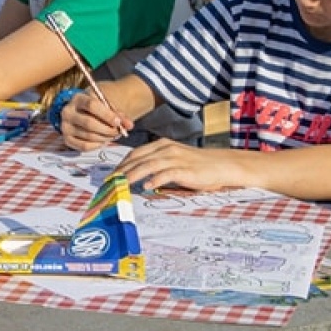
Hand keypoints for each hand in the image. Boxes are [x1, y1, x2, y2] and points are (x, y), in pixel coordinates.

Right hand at [61, 93, 129, 149]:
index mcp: (78, 98)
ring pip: (88, 136)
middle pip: (89, 123)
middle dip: (107, 129)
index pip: (91, 105)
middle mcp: (67, 112)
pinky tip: (104, 140)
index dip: (106, 115)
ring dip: (105, 138)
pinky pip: (84, 146)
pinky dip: (97, 145)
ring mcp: (65, 127)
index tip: (118, 122)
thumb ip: (119, 115)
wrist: (85, 112)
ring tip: (113, 135)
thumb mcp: (108, 106)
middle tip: (118, 132)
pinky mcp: (66, 139)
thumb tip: (129, 125)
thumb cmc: (98, 108)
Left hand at [117, 139, 238, 191]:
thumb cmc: (196, 165)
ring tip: (121, 185)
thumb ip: (157, 164)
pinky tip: (147, 186)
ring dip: (133, 175)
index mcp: (161, 145)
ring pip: (149, 165)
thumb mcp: (173, 159)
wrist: (221, 165)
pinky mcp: (186, 170)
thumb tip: (137, 176)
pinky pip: (167, 174)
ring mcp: (176, 158)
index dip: (121, 164)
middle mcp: (166, 149)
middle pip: (138, 159)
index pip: (135, 153)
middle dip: (122, 171)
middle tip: (110, 183)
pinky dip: (156, 179)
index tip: (110, 175)